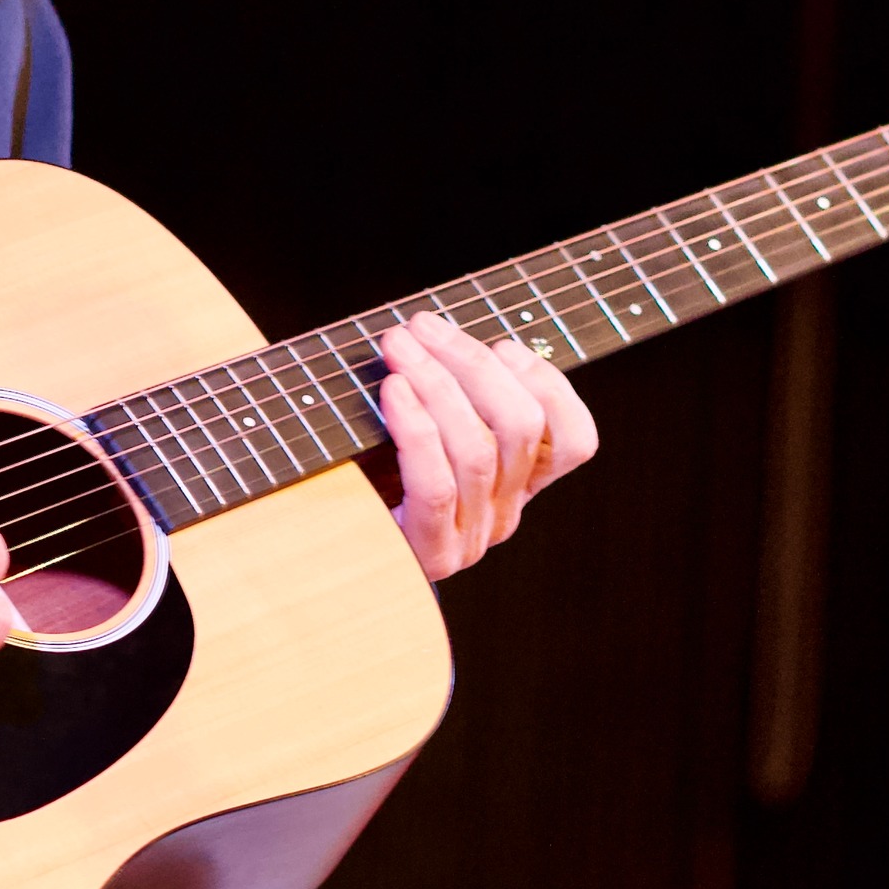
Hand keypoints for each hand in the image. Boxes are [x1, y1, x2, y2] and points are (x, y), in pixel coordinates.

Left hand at [379, 314, 597, 580]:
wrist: (314, 561)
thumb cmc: (360, 479)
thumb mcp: (416, 432)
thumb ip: (447, 394)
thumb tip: (439, 332)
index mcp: (517, 487)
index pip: (573, 441)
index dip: (548, 383)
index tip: (502, 345)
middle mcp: (503, 516)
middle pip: (522, 427)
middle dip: (473, 362)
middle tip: (423, 326)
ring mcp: (471, 540)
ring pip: (480, 449)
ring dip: (437, 383)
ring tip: (398, 348)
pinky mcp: (430, 554)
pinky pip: (437, 483)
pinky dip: (417, 428)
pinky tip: (393, 392)